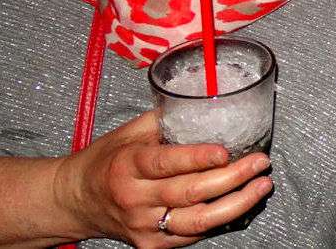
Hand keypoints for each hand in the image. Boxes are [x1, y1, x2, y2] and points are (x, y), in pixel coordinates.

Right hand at [53, 111, 271, 246]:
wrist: (75, 200)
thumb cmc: (106, 162)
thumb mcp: (129, 132)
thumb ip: (167, 119)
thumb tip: (207, 101)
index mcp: (127, 165)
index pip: (166, 163)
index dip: (198, 158)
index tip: (225, 151)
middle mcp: (134, 198)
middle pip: (190, 192)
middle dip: (232, 177)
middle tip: (259, 162)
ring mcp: (143, 225)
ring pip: (197, 221)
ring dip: (236, 204)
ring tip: (261, 186)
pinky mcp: (152, 244)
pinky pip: (193, 235)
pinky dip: (221, 221)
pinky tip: (241, 204)